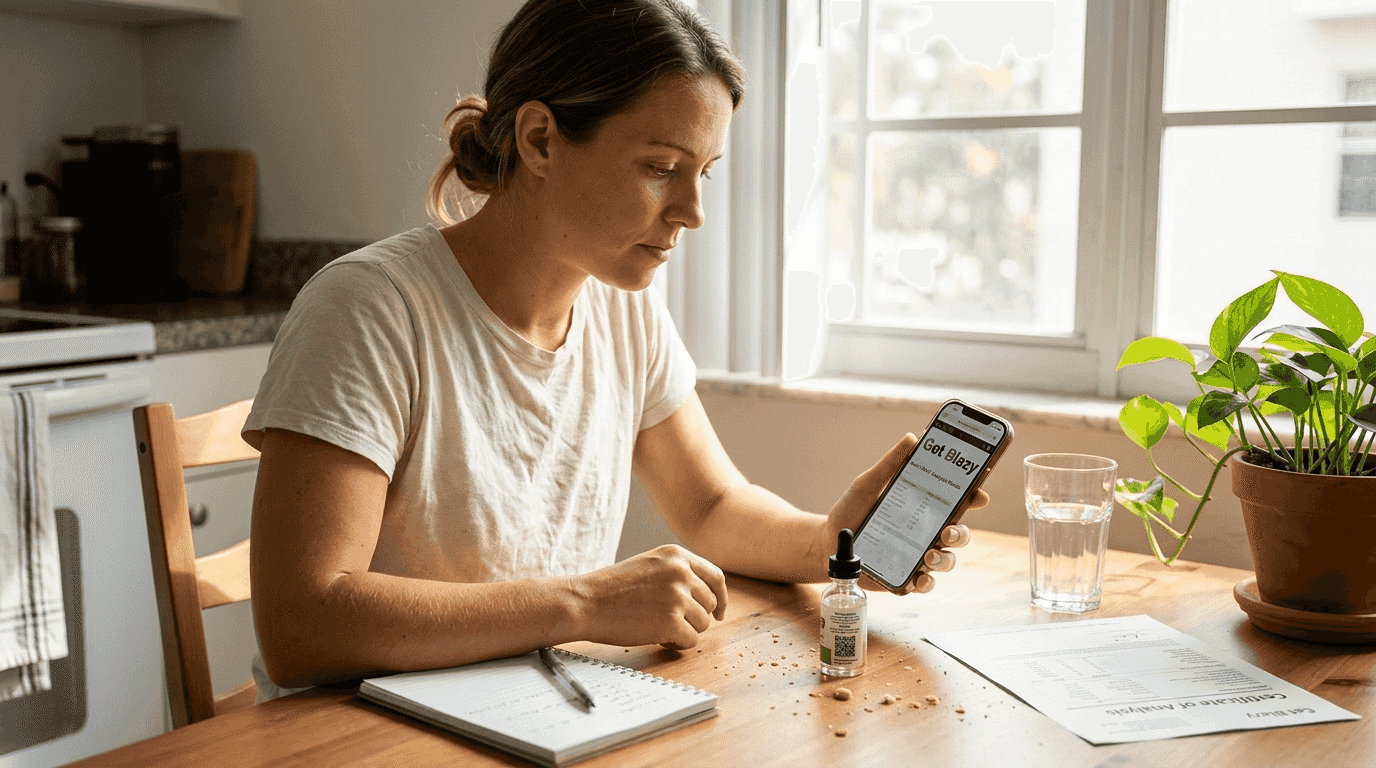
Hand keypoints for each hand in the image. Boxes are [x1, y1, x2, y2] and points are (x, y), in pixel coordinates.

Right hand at [569, 544, 727, 649]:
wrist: (585, 602)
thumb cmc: (612, 589)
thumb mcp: (650, 566)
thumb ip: (677, 573)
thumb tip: (707, 596)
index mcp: (677, 556)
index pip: (716, 577)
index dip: (720, 598)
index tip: (719, 612)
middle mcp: (681, 573)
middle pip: (711, 603)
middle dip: (696, 617)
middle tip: (672, 623)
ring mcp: (677, 597)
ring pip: (703, 624)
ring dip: (684, 631)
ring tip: (658, 627)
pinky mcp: (671, 622)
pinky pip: (690, 640)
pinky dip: (677, 644)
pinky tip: (658, 638)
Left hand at [824, 433, 986, 594]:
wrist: (828, 542)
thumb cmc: (851, 511)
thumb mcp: (868, 484)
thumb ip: (889, 464)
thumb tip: (912, 438)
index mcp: (923, 508)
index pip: (956, 503)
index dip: (973, 498)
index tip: (979, 495)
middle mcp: (926, 533)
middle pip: (958, 534)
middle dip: (961, 534)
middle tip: (948, 530)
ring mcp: (917, 557)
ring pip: (946, 560)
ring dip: (944, 559)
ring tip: (929, 555)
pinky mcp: (905, 579)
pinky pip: (924, 584)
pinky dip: (926, 583)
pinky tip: (919, 578)